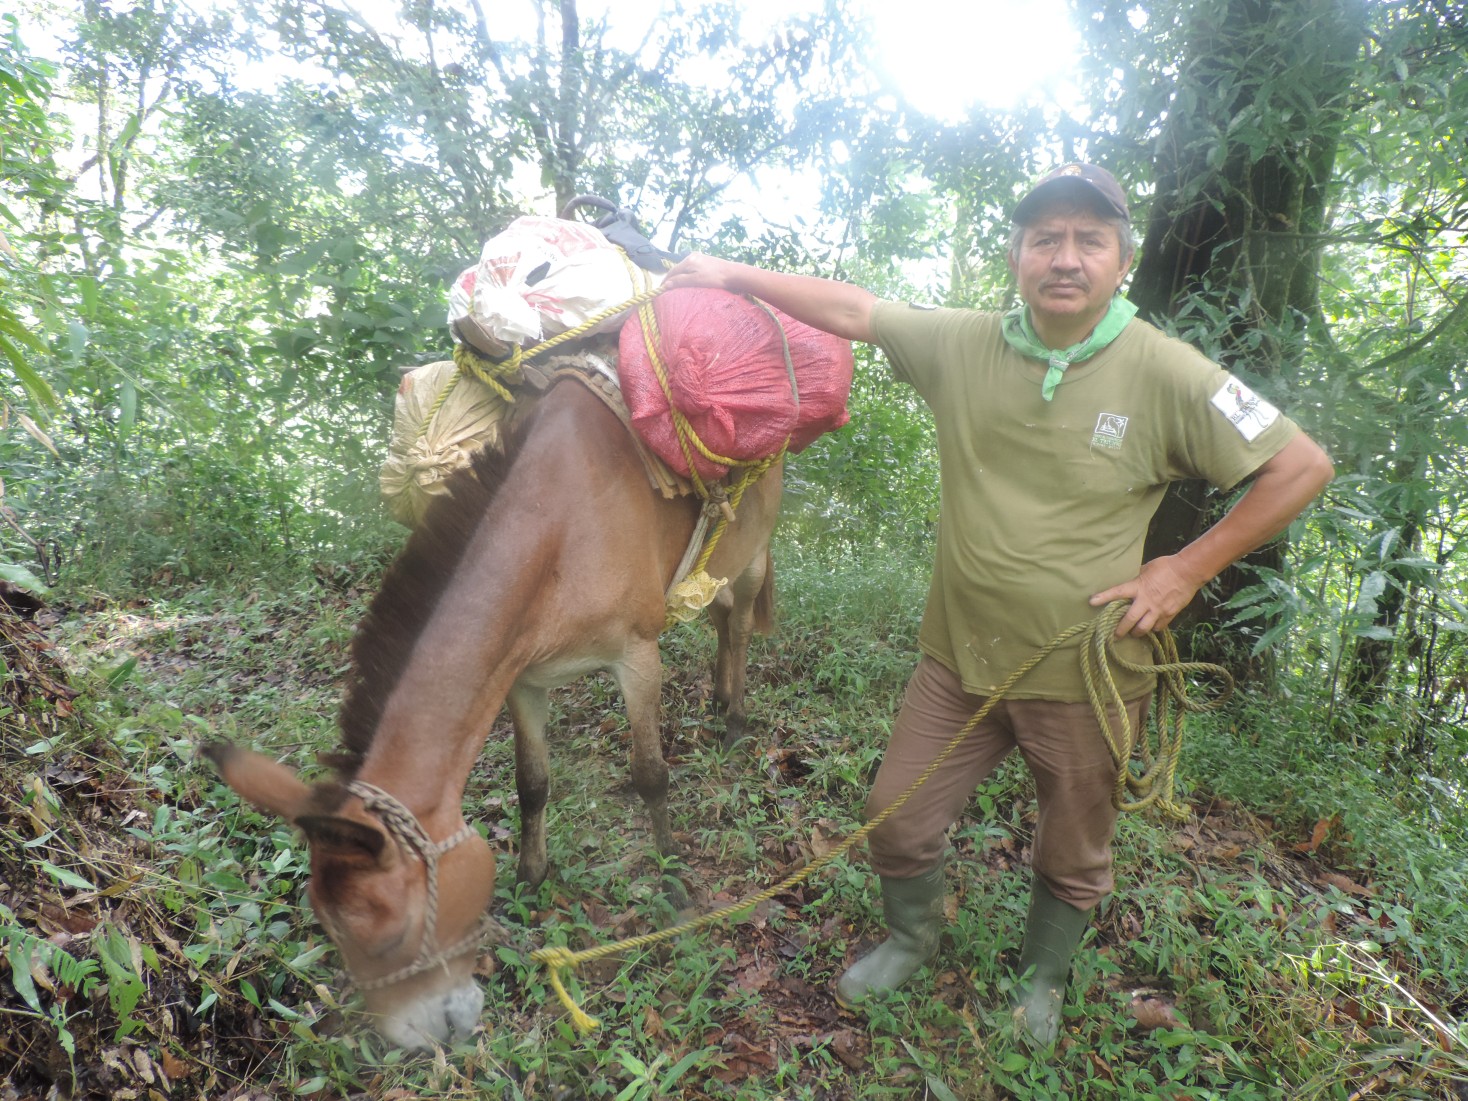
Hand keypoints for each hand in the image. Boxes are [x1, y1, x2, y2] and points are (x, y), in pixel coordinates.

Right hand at [661, 252, 740, 291]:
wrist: (733, 273)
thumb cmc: (715, 278)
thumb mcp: (696, 281)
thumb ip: (680, 281)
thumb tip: (665, 284)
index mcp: (688, 260)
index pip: (672, 271)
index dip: (665, 281)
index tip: (660, 290)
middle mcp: (692, 256)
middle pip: (677, 269)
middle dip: (671, 278)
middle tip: (666, 289)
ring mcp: (699, 257)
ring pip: (684, 268)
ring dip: (679, 276)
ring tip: (675, 286)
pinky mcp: (705, 260)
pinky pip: (691, 268)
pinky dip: (686, 274)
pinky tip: (687, 280)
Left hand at [1089, 555, 1203, 637]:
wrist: (1189, 571)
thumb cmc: (1166, 566)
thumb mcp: (1147, 568)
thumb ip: (1137, 578)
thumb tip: (1131, 580)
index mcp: (1138, 587)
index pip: (1117, 592)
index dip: (1104, 597)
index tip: (1091, 602)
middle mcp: (1146, 601)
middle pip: (1129, 620)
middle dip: (1120, 630)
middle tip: (1115, 635)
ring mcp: (1158, 610)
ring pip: (1143, 628)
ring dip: (1137, 632)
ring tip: (1133, 633)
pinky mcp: (1169, 614)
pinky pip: (1158, 627)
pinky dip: (1153, 628)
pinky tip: (1151, 627)